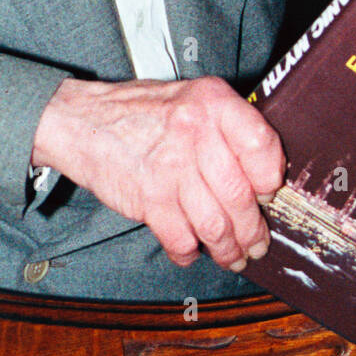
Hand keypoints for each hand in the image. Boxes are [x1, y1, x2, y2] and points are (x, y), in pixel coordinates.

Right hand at [32, 76, 285, 270]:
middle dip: (253, 230)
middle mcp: (196, 132)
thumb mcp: (192, 99)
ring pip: (216, 226)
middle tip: (257, 242)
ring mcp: (171, 168)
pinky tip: (192, 251)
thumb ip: (228, 127)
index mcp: (213, 102)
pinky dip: (190, 253)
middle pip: (241, 196)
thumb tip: (265, 175)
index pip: (263, 146)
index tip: (269, 194)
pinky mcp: (150, 199)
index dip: (271, 179)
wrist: (83, 121)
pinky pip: (182, 240)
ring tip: (234, 256)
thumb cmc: (143, 112)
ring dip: (229, 250)